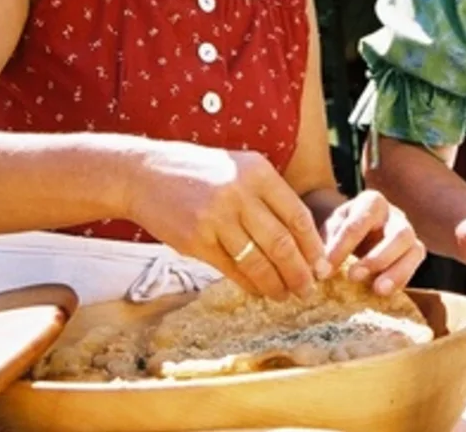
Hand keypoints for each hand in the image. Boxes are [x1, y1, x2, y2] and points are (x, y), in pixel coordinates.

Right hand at [124, 141, 325, 298]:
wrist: (144, 175)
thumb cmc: (197, 173)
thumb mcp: (237, 168)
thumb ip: (268, 195)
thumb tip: (302, 239)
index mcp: (257, 172)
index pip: (297, 216)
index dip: (313, 247)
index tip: (321, 266)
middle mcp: (239, 193)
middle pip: (281, 243)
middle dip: (299, 272)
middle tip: (308, 289)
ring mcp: (216, 217)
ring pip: (258, 261)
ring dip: (276, 284)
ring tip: (285, 295)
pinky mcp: (196, 240)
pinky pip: (232, 269)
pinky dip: (249, 284)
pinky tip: (258, 290)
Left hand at [319, 191, 425, 295]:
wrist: (358, 234)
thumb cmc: (342, 230)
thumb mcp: (331, 230)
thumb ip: (327, 245)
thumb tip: (322, 269)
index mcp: (371, 202)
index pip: (357, 223)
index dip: (341, 248)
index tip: (325, 271)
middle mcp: (395, 214)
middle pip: (398, 233)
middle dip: (376, 258)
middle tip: (353, 277)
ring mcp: (409, 232)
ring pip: (414, 249)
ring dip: (396, 272)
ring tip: (378, 290)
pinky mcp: (415, 251)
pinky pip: (415, 265)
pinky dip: (401, 280)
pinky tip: (384, 293)